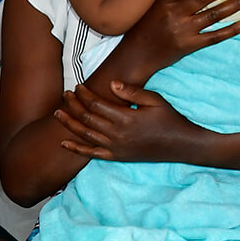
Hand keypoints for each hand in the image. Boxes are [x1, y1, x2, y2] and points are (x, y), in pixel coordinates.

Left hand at [55, 81, 208, 163]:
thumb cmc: (170, 119)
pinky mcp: (117, 157)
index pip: (96, 104)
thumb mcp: (155, 100)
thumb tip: (111, 84)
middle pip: (87, 118)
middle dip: (73, 105)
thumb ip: (132, 92)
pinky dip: (76, 148)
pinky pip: (92, 154)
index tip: (78, 87)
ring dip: (69, 123)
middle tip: (65, 95)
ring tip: (57, 113)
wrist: (182, 145)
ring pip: (85, 135)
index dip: (84, 95)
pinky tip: (63, 143)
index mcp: (126, 118)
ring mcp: (115, 148)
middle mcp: (117, 134)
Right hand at [115, 0, 239, 81]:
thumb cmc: (145, 28)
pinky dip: (232, 29)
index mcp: (163, 3)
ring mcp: (183, 31)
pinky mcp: (190, 45)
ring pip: (214, 15)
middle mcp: (174, 15)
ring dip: (236, 4)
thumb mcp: (153, 7)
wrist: (136, 56)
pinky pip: (215, 37)